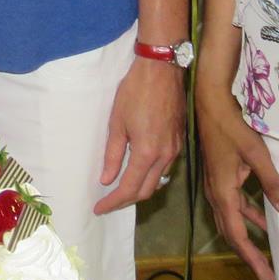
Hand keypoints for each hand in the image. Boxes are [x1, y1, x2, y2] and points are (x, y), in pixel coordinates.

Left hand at [93, 56, 184, 215]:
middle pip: (146, 190)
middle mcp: (165, 156)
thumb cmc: (134, 92)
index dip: (113, 202)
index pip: (130, 188)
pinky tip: (139, 172)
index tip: (99, 209)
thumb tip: (107, 179)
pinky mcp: (179, 141)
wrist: (162, 70)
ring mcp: (175, 149)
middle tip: (108, 202)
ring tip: (121, 190)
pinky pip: (165, 167)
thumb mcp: (117, 122)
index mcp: (147, 153)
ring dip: (140, 189)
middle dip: (126, 200)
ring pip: (158, 180)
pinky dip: (151, 176)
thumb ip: (113, 154)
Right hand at [195, 77, 278, 279]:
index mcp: (223, 192)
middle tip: (266, 274)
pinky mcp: (218, 175)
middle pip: (231, 232)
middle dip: (248, 254)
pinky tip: (259, 217)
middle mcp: (215, 193)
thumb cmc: (232, 127)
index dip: (252, 257)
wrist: (208, 103)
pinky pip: (231, 204)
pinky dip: (245, 216)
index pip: (237, 234)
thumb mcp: (257, 154)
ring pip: (230, 219)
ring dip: (246, 236)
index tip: (266, 276)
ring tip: (263, 253)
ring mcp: (215, 184)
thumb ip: (273, 183)